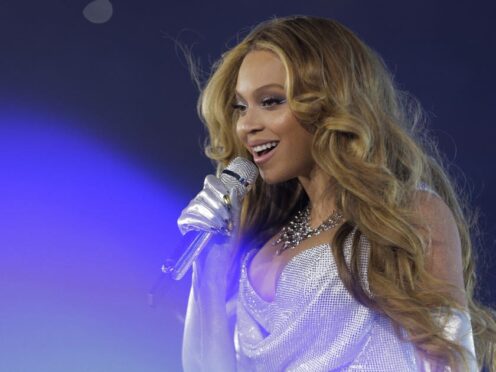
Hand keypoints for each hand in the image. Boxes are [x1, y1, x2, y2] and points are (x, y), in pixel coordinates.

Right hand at [177, 174, 242, 288]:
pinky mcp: (184, 224)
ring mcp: (191, 213)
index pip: (211, 183)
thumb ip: (235, 208)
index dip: (218, 187)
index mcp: (214, 202)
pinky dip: (201, 222)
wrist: (216, 267)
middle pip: (205, 193)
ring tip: (220, 228)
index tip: (227, 196)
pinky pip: (189, 216)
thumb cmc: (226, 247)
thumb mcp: (235, 225)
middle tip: (226, 220)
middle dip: (218, 205)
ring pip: (197, 204)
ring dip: (211, 215)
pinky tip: (210, 230)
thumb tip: (234, 189)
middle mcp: (200, 205)